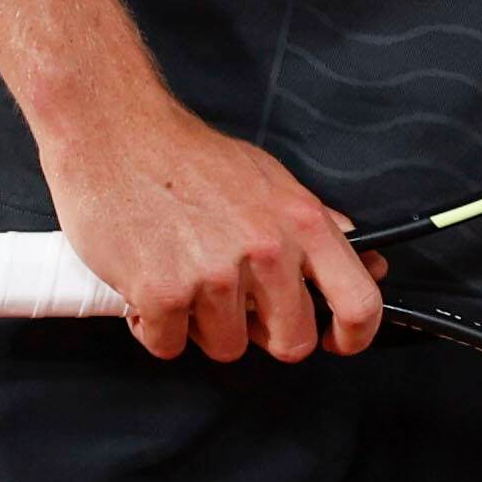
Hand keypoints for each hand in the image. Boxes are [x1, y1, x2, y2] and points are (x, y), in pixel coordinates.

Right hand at [38, 83, 383, 361]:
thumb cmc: (189, 158)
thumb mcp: (269, 179)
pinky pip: (169, 346)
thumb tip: (365, 261)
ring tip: (184, 278)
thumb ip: (316, 226)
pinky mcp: (162, 295)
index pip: (359, 301)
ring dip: (202, 326)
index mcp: (302, 222)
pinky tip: (148, 285)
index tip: (335, 340)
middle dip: (263, 333)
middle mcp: (266, 251)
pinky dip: (154, 326)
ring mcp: (215, 276)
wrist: (116, 134)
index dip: (353, 336)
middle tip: (237, 304)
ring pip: (226, 347)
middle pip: (290, 341)